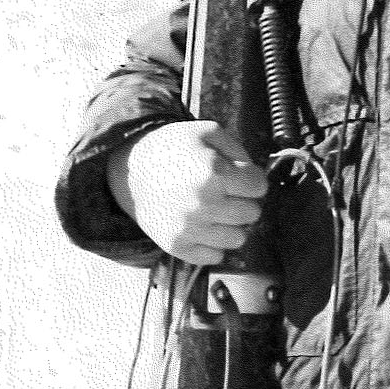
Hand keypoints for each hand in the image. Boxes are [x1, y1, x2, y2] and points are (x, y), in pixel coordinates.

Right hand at [106, 121, 268, 264]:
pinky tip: (203, 226)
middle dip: (243, 201)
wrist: (130, 169)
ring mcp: (189, 228)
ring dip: (231, 224)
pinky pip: (215, 256)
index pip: (259, 187)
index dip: (252, 180)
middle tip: (226, 193)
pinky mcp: (176, 246)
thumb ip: (239, 150)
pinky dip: (213, 243)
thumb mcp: (207, 132)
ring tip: (214, 210)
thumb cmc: (172, 149)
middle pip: (252, 213)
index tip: (240, 178)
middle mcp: (203, 204)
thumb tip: (257, 176)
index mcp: (213, 173)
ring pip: (238, 238)